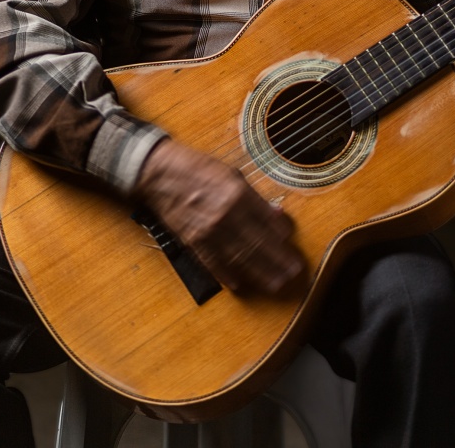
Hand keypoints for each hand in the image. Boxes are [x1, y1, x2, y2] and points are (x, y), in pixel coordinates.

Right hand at [134, 139, 305, 294]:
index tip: (294, 247)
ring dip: (260, 273)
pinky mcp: (194, 243)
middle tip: (294, 274)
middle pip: (258, 244)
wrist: (160, 174)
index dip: (283, 237)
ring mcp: (209, 232)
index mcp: (237, 193)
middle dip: (278, 261)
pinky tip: (241, 285)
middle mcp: (225, 215)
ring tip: (277, 284)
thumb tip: (276, 215)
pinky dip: (228, 276)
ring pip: (240, 258)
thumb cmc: (197, 168)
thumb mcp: (231, 173)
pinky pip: (214, 263)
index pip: (267, 221)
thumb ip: (254, 197)